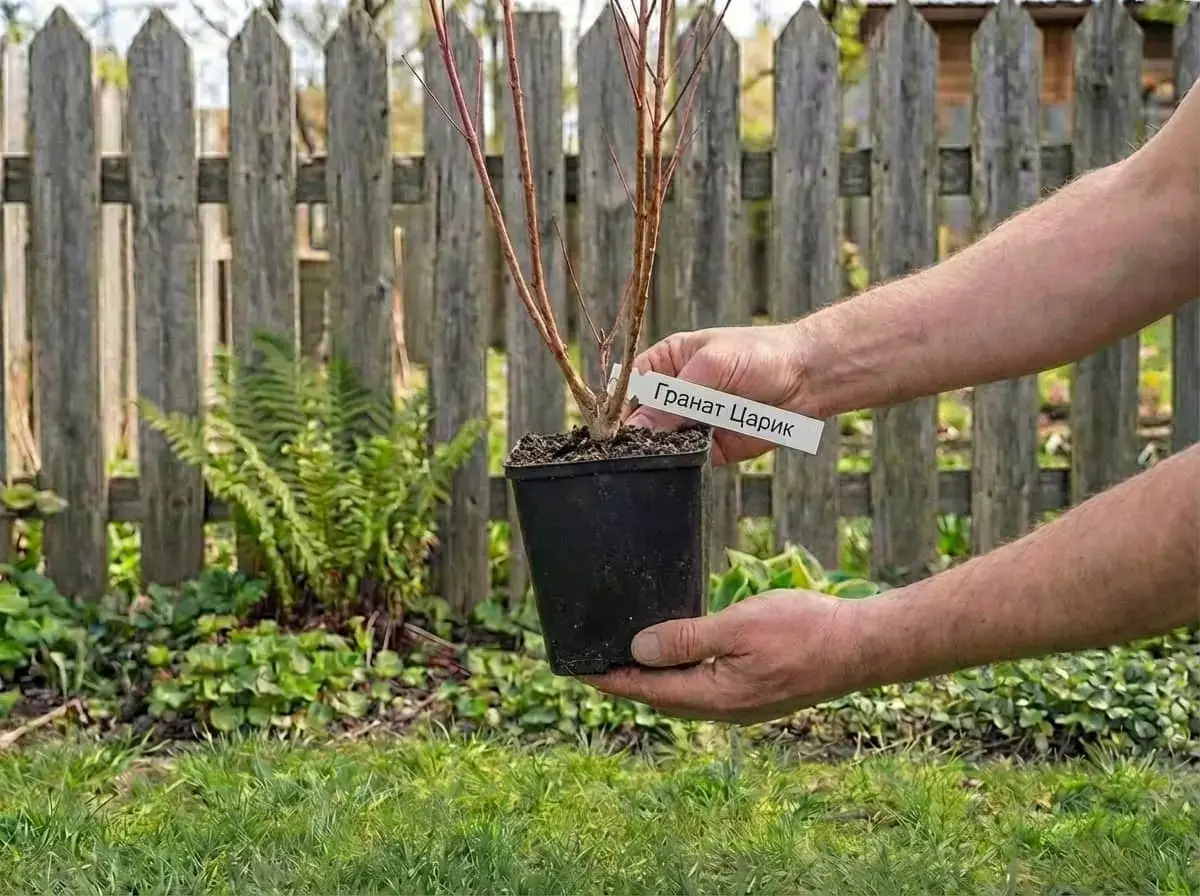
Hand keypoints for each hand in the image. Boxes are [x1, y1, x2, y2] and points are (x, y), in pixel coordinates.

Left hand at [581, 590, 872, 723]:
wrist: (862, 646)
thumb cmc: (803, 630)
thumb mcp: (737, 626)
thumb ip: (685, 639)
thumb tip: (638, 650)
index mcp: (714, 696)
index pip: (647, 690)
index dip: (611, 679)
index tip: (578, 670)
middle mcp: (724, 709)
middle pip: (661, 698)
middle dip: (626, 683)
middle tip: (593, 664)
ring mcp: (742, 706)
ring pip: (683, 696)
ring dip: (653, 681)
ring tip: (626, 662)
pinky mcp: (757, 695)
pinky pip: (705, 690)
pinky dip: (681, 677)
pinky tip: (679, 660)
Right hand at [624, 323, 809, 465]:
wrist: (809, 379)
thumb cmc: (760, 356)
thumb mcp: (711, 368)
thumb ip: (673, 398)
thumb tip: (637, 426)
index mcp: (666, 364)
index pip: (629, 388)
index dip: (618, 408)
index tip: (611, 429)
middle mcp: (674, 395)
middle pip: (640, 421)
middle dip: (634, 436)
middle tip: (627, 451)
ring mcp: (690, 423)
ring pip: (659, 445)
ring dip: (656, 454)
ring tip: (651, 460)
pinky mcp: (710, 449)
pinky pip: (685, 462)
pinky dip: (680, 466)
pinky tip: (677, 466)